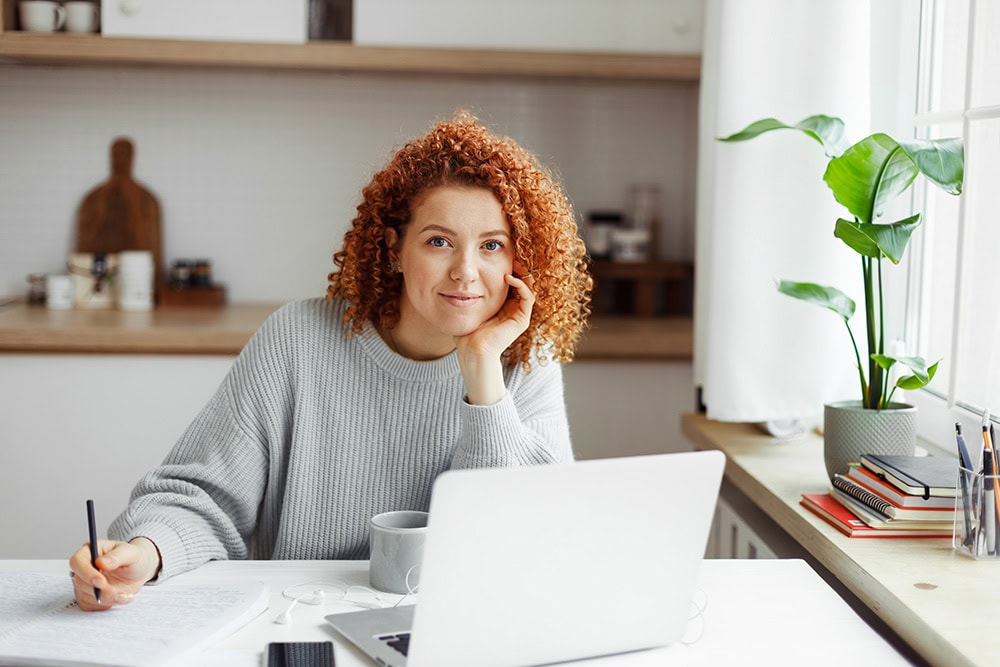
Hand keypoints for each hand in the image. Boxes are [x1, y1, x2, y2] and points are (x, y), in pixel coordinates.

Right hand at [69, 537, 160, 610]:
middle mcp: (84, 567)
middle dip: (99, 590)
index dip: (86, 573)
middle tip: (116, 592)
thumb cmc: (134, 558)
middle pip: (80, 582)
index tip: (101, 582)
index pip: (77, 562)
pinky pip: (91, 605)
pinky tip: (120, 598)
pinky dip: (106, 604)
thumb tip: (101, 562)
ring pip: (85, 596)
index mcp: (90, 551)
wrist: (139, 571)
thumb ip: (117, 556)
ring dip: (106, 599)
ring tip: (124, 595)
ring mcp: (84, 583)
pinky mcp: (88, 596)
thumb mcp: (132, 553)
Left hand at [455, 264, 534, 405]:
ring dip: (522, 274)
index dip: (509, 268)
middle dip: (518, 268)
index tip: (500, 257)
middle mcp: (513, 309)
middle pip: (522, 283)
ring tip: (513, 263)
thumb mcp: (468, 307)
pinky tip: (509, 278)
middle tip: (511, 256)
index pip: (511, 283)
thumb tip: (458, 277)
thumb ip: (468, 294)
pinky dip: (521, 285)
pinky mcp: (522, 320)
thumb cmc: (467, 332)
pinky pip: (528, 297)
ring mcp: (519, 314)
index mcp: (502, 306)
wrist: (473, 350)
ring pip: (528, 287)